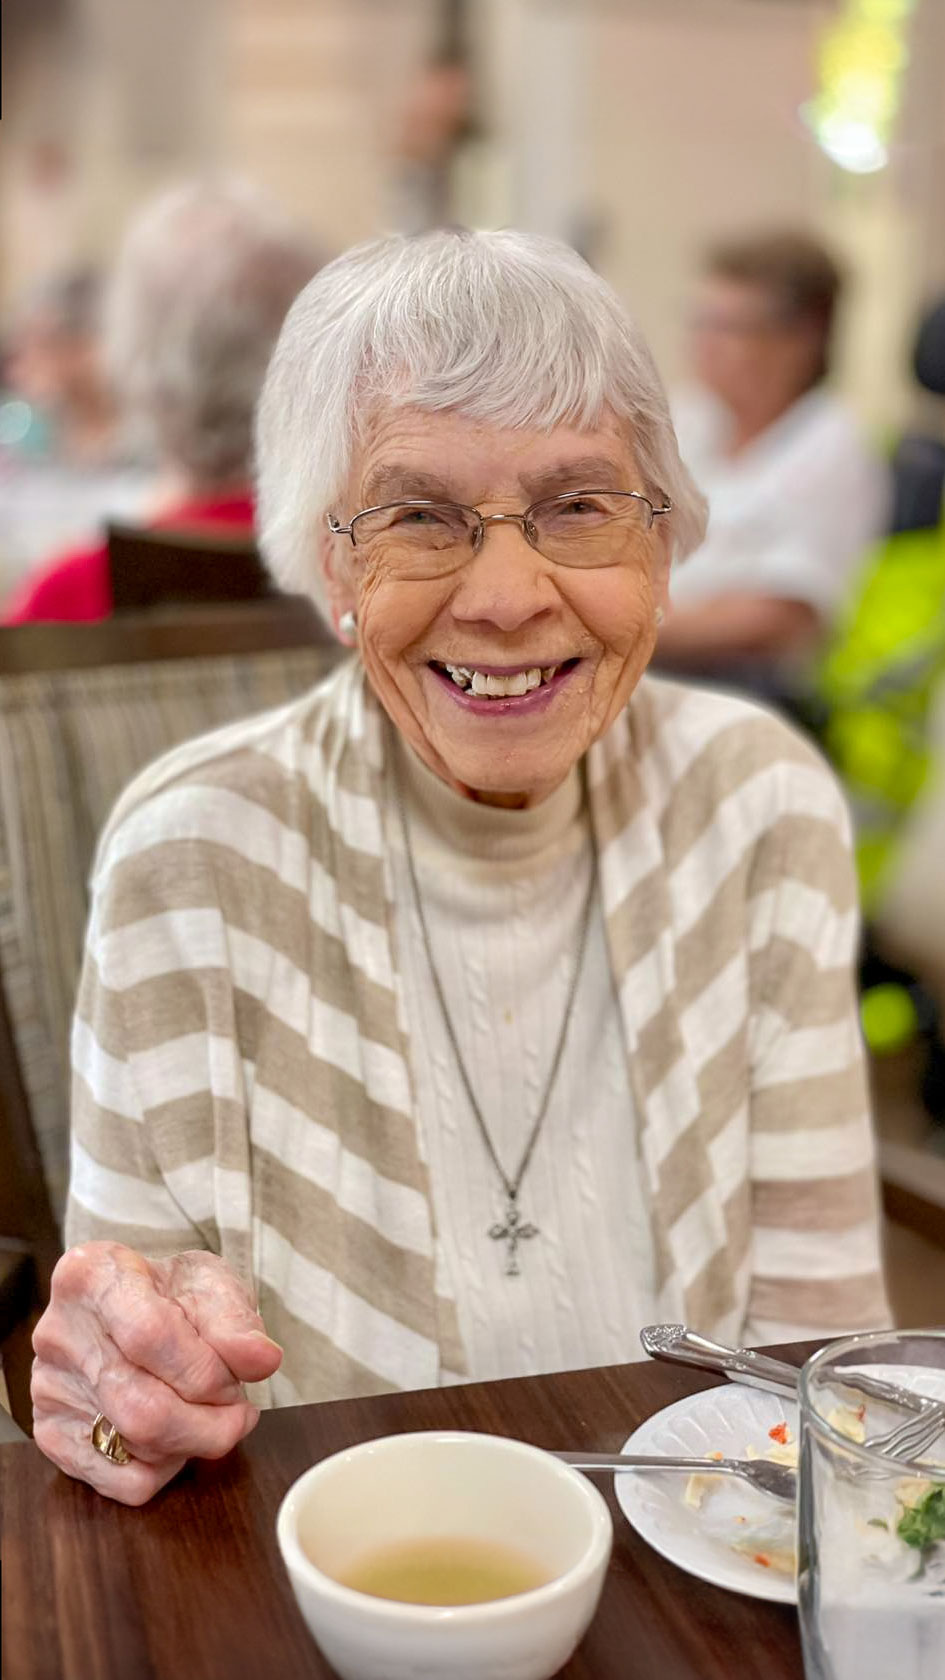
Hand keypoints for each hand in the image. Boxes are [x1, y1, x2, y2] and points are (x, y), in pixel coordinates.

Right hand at [31, 1243, 282, 1505]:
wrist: (131, 1307)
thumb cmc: (171, 1293)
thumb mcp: (210, 1285)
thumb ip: (236, 1322)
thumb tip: (262, 1359)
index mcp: (91, 1275)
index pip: (149, 1336)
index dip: (205, 1370)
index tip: (236, 1379)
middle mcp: (58, 1333)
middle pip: (143, 1408)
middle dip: (210, 1423)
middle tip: (239, 1413)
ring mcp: (48, 1388)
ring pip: (136, 1447)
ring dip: (194, 1442)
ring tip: (210, 1415)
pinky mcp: (51, 1435)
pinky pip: (123, 1481)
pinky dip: (166, 1469)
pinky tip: (176, 1438)